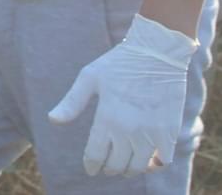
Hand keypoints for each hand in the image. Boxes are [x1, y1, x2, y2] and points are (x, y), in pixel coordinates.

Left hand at [49, 14, 196, 176]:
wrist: (157, 52)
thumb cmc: (119, 63)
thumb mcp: (89, 78)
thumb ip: (72, 102)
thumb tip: (52, 120)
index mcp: (107, 118)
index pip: (95, 155)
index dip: (91, 165)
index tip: (90, 168)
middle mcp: (129, 130)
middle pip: (116, 165)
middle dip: (108, 168)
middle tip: (105, 166)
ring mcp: (151, 133)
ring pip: (138, 167)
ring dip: (129, 170)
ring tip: (123, 165)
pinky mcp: (169, 131)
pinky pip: (163, 161)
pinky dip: (154, 165)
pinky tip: (147, 159)